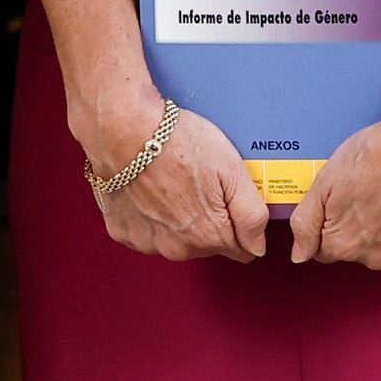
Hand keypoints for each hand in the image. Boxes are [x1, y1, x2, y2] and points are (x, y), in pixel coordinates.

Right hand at [74, 85, 264, 263]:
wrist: (123, 130)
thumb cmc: (176, 143)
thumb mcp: (232, 170)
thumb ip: (252, 214)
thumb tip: (257, 244)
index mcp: (210, 236)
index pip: (242, 250)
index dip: (241, 223)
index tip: (228, 198)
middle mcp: (178, 249)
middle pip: (207, 244)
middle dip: (209, 218)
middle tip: (199, 182)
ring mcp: (147, 243)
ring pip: (176, 239)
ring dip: (178, 219)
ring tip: (172, 182)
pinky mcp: (123, 232)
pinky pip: (146, 232)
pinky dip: (149, 216)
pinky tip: (149, 190)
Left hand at [289, 100, 380, 267]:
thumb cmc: (379, 155)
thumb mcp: (324, 183)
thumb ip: (305, 224)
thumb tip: (300, 253)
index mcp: (345, 245)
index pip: (324, 249)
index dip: (328, 223)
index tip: (340, 203)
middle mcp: (377, 256)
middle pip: (358, 249)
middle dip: (358, 226)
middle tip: (367, 191)